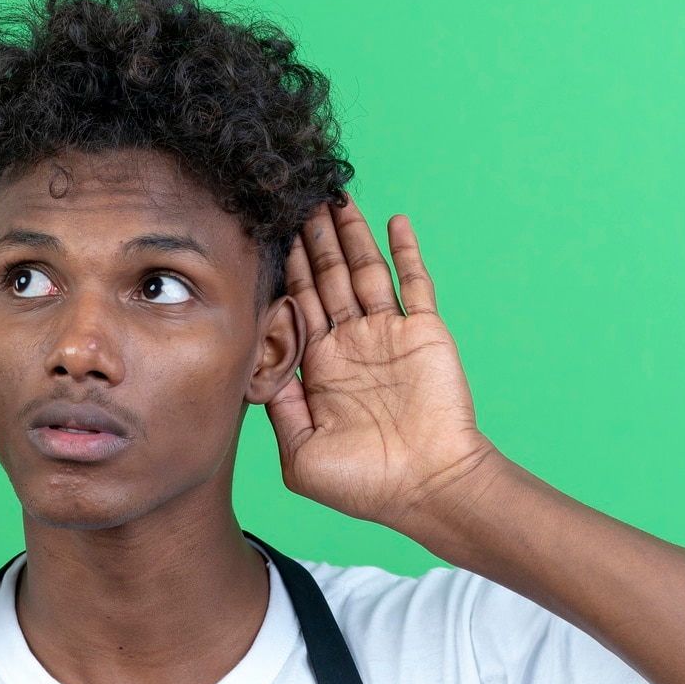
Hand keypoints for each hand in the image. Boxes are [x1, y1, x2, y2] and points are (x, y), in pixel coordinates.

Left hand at [266, 201, 495, 527]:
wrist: (428, 487)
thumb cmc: (366, 485)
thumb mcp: (300, 455)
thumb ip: (278, 408)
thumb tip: (255, 366)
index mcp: (322, 368)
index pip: (298, 306)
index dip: (287, 271)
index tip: (270, 238)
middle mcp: (352, 344)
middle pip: (327, 277)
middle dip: (312, 240)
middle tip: (296, 200)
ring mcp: (388, 334)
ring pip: (364, 269)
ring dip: (350, 234)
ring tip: (334, 196)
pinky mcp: (423, 331)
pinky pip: (414, 282)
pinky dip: (405, 250)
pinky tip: (393, 221)